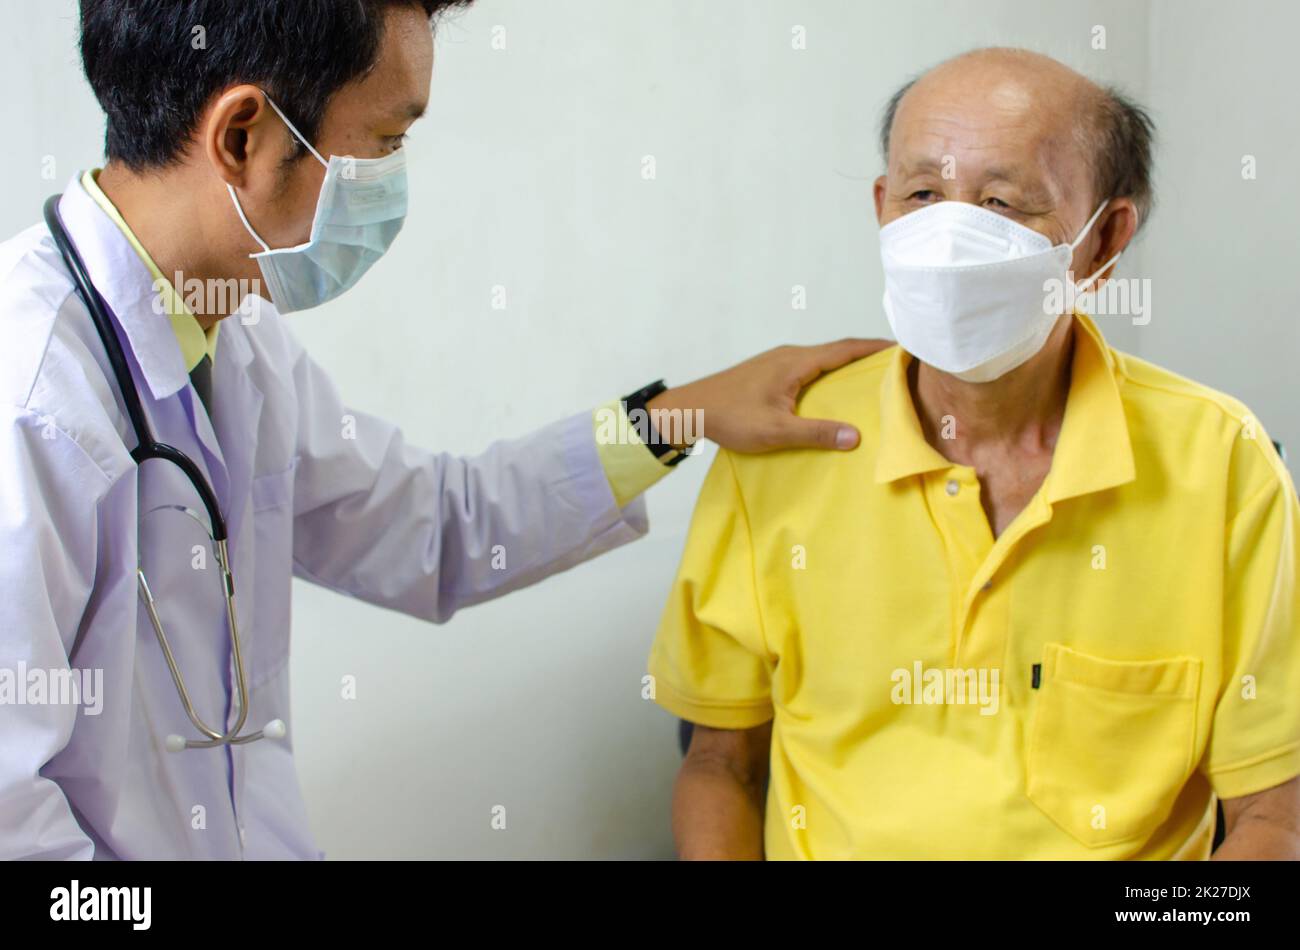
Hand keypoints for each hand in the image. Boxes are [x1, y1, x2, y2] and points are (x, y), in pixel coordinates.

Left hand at [646, 338, 892, 453]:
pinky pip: (809, 367)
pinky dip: (829, 373)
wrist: (691, 409)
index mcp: (796, 362)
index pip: (845, 349)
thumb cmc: (731, 418)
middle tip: (895, 365)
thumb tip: (856, 437)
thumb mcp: (775, 431)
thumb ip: (816, 433)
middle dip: (867, 355)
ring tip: (871, 378)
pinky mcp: (769, 372)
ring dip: (847, 364)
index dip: (875, 348)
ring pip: (822, 359)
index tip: (903, 348)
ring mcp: (778, 361)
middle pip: (837, 350)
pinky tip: (833, 391)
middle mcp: (790, 355)